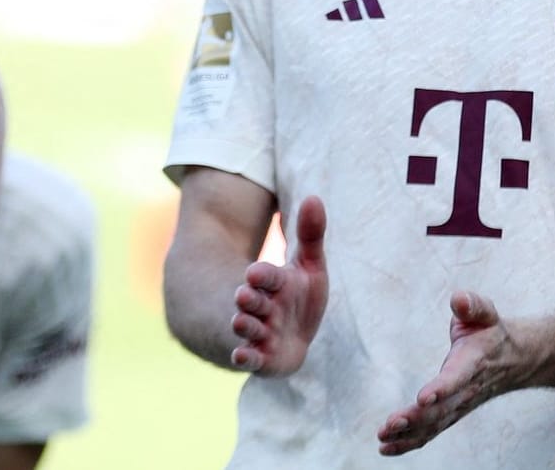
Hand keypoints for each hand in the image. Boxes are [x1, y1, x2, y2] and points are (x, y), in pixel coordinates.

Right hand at [230, 196, 326, 375]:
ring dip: (244, 324)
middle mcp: (262, 307)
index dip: (263, 275)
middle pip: (252, 300)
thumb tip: (315, 197)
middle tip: (244, 295)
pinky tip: (241, 356)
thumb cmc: (298, 298)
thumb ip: (311, 234)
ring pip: (248, 327)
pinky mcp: (261, 358)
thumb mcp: (309, 266)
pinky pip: (251, 358)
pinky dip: (245, 357)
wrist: (286, 337)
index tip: (256, 273)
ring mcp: (260, 332)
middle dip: (248, 298)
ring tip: (240, 321)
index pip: (267, 276)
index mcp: (274, 283)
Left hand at [376, 291, 517, 455]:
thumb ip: (472, 305)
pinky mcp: (451, 413)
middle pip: (442, 409)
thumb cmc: (490, 331)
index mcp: (474, 361)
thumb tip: (459, 299)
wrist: (515, 359)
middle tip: (391, 424)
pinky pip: (431, 432)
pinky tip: (387, 448)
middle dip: (416, 418)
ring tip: (383, 438)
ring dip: (408, 434)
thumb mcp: (486, 312)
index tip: (423, 398)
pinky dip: (409, 442)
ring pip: (434, 425)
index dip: (442, 388)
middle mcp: (467, 389)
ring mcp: (459, 405)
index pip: (458, 377)